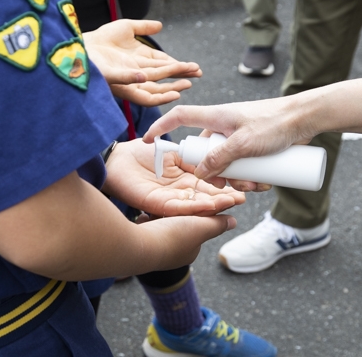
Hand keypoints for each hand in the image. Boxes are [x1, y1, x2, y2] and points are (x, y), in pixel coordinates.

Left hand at [83, 19, 201, 105]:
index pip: (163, 66)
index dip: (179, 67)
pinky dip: (133, 78)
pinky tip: (144, 77)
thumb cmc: (101, 38)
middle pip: (161, 78)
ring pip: (149, 86)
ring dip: (165, 87)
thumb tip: (160, 25)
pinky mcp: (109, 76)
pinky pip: (122, 79)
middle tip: (196, 76)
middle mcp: (134, 72)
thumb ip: (143, 27)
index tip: (194, 68)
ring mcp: (123, 76)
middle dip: (179, 77)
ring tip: (182, 86)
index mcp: (139, 61)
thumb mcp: (126, 28)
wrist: (79, 44)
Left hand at [102, 139, 245, 216]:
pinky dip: (194, 207)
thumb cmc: (141, 154)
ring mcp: (169, 201)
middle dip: (226, 198)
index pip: (209, 185)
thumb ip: (192, 159)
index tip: (243, 185)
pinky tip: (209, 206)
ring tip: (233, 202)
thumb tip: (213, 160)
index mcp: (184, 180)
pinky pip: (179, 208)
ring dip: (215, 205)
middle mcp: (180, 193)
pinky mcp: (157, 205)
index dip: (225, 186)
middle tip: (244, 197)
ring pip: (196, 205)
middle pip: (206, 198)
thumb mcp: (174, 154)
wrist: (117, 160)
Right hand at [142, 99, 313, 183]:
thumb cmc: (275, 123)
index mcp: (216, 117)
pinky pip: (244, 164)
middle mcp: (224, 126)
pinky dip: (250, 176)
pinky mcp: (254, 145)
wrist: (307, 118)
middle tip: (229, 186)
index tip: (148, 139)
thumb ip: (220, 158)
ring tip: (255, 186)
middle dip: (216, 174)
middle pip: (207, 153)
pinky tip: (265, 184)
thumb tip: (201, 174)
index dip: (161, 126)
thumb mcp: (244, 143)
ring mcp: (239, 136)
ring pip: (227, 163)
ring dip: (238, 179)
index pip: (180, 118)